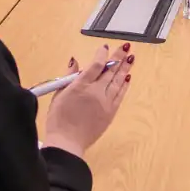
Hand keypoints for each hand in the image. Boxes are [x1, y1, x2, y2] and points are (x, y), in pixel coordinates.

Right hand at [43, 44, 132, 159]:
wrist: (68, 142)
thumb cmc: (59, 119)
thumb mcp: (58, 95)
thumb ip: (69, 77)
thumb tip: (74, 62)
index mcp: (81, 86)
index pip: (96, 65)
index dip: (102, 55)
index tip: (105, 48)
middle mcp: (96, 91)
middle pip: (110, 71)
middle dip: (118, 58)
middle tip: (126, 48)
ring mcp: (105, 102)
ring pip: (118, 81)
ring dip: (125, 69)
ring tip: (131, 58)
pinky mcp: (110, 112)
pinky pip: (120, 95)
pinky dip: (124, 85)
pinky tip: (128, 78)